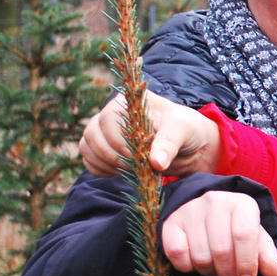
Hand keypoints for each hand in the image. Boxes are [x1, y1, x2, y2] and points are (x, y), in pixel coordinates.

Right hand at [80, 91, 223, 177]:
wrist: (190, 145)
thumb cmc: (186, 129)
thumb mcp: (182, 130)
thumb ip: (168, 144)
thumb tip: (155, 163)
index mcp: (128, 102)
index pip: (107, 118)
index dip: (117, 140)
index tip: (134, 155)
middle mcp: (112, 114)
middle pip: (92, 133)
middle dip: (110, 154)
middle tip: (132, 166)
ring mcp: (106, 132)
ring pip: (87, 146)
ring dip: (103, 162)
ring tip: (128, 170)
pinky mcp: (105, 150)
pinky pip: (89, 160)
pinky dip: (99, 169)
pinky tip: (119, 173)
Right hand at [161, 191, 276, 275]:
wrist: (206, 212)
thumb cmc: (236, 229)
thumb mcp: (256, 239)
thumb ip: (268, 257)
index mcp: (242, 203)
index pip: (244, 235)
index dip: (247, 263)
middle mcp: (215, 201)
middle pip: (222, 250)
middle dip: (228, 274)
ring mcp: (190, 210)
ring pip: (200, 257)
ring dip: (209, 272)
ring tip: (215, 270)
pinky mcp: (170, 222)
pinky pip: (177, 255)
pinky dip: (187, 267)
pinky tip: (195, 262)